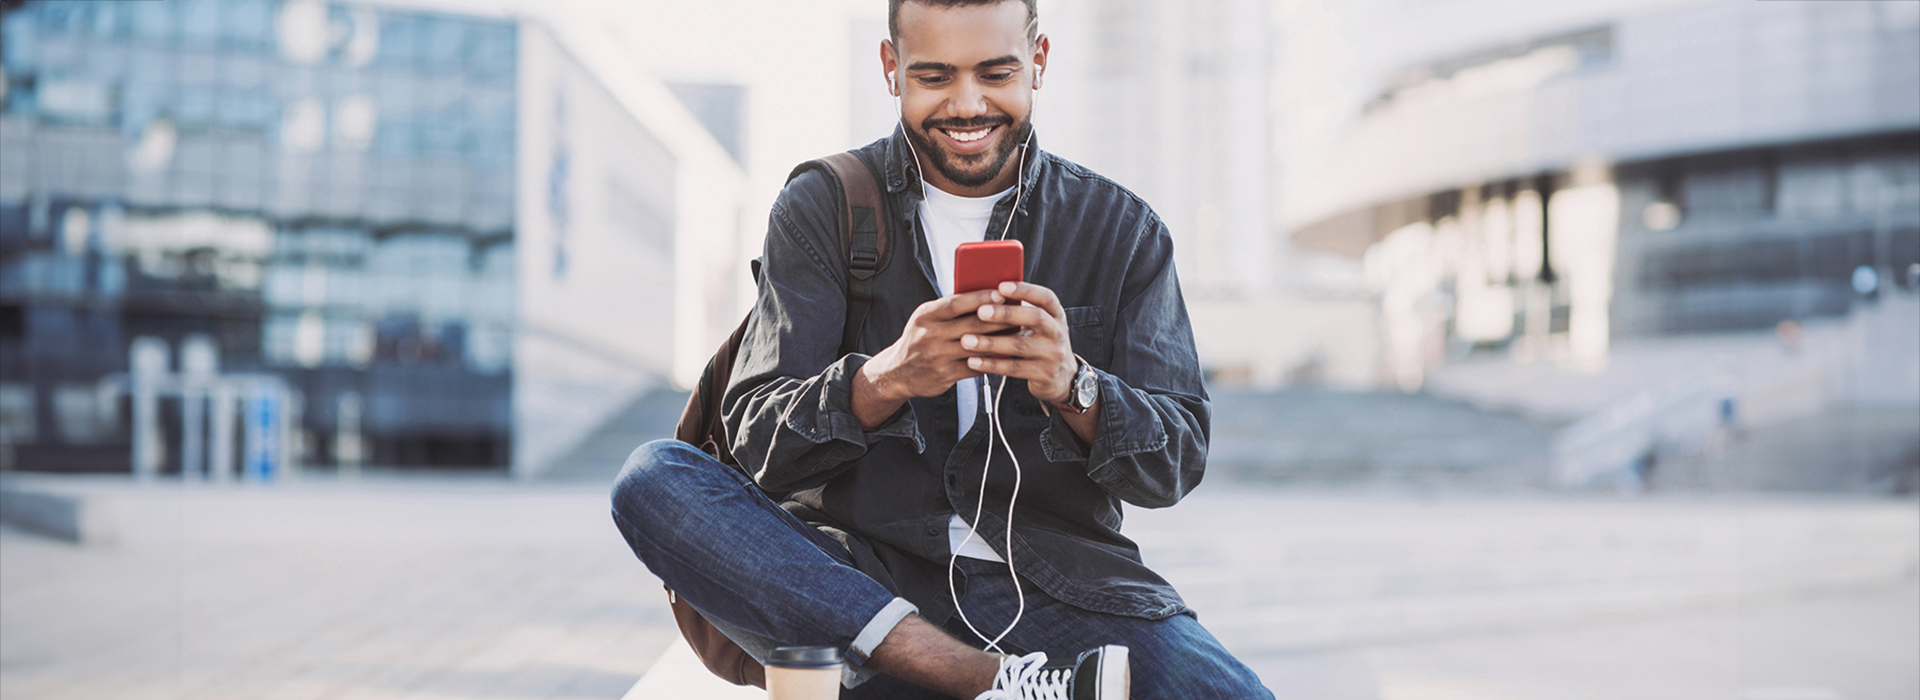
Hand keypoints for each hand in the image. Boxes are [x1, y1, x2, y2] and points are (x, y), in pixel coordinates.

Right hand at [858, 289, 1015, 405]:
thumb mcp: (926, 318)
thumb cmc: (918, 339)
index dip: (980, 298)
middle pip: (972, 324)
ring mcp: (937, 356)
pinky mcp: (945, 375)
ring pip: (977, 346)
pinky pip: (975, 366)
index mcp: (926, 315)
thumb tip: (984, 294)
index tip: (1001, 293)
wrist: (897, 372)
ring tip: (1018, 334)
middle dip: (999, 318)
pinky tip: (1006, 355)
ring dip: (1001, 340)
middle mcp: (930, 335)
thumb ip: (949, 308)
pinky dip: (992, 360)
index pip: (956, 303)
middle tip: (1020, 313)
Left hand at [960, 282, 1075, 405]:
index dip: (1025, 290)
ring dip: (990, 342)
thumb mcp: (1039, 325)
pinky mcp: (1043, 374)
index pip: (1045, 297)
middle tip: (981, 311)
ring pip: (1020, 345)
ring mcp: (1053, 355)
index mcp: (1055, 314)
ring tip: (966, 340)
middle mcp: (1057, 332)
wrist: (1062, 377)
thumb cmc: (1041, 343)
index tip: (1002, 286)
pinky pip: (1013, 369)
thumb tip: (986, 294)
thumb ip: (1020, 311)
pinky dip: (991, 365)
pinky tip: (973, 361)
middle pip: (1035, 318)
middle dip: (1006, 313)